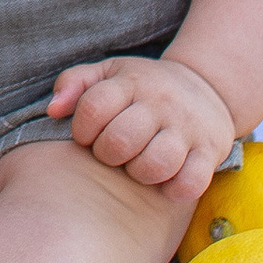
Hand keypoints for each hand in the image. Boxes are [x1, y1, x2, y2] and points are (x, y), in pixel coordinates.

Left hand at [48, 54, 238, 202]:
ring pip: (156, 163)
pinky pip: (190, 183)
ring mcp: (187, 129)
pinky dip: (174, 189)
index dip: (81, 129)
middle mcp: (160, 104)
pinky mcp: (210, 153)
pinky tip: (165, 181)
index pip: (93, 107)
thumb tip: (52, 110)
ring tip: (136, 166)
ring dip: (139, 173)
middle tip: (111, 154)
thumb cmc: (143, 87)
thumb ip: (75, 83)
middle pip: (120, 139)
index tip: (86, 136)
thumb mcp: (109, 73)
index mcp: (131, 82)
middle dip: (107, 154)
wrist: (207, 88)